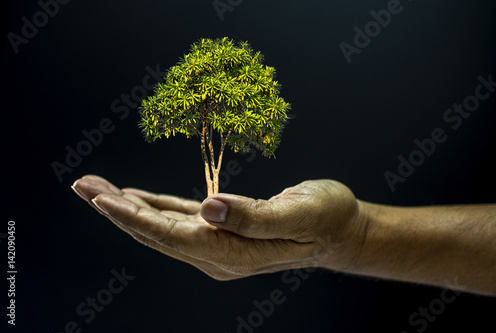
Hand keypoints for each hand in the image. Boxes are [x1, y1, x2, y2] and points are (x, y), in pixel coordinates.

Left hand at [71, 175, 365, 279]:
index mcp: (232, 252)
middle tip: (83, 185)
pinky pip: (178, 219)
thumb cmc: (326, 218)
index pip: (172, 235)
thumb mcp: (298, 213)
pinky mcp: (221, 230)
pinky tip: (134, 198)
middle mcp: (217, 253)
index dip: (134, 217)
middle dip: (117, 210)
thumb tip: (208, 208)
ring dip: (128, 207)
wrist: (340, 230)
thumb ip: (253, 216)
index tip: (101, 197)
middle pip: (156, 232)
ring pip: (162, 225)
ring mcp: (217, 244)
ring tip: (97, 188)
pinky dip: (153, 207)